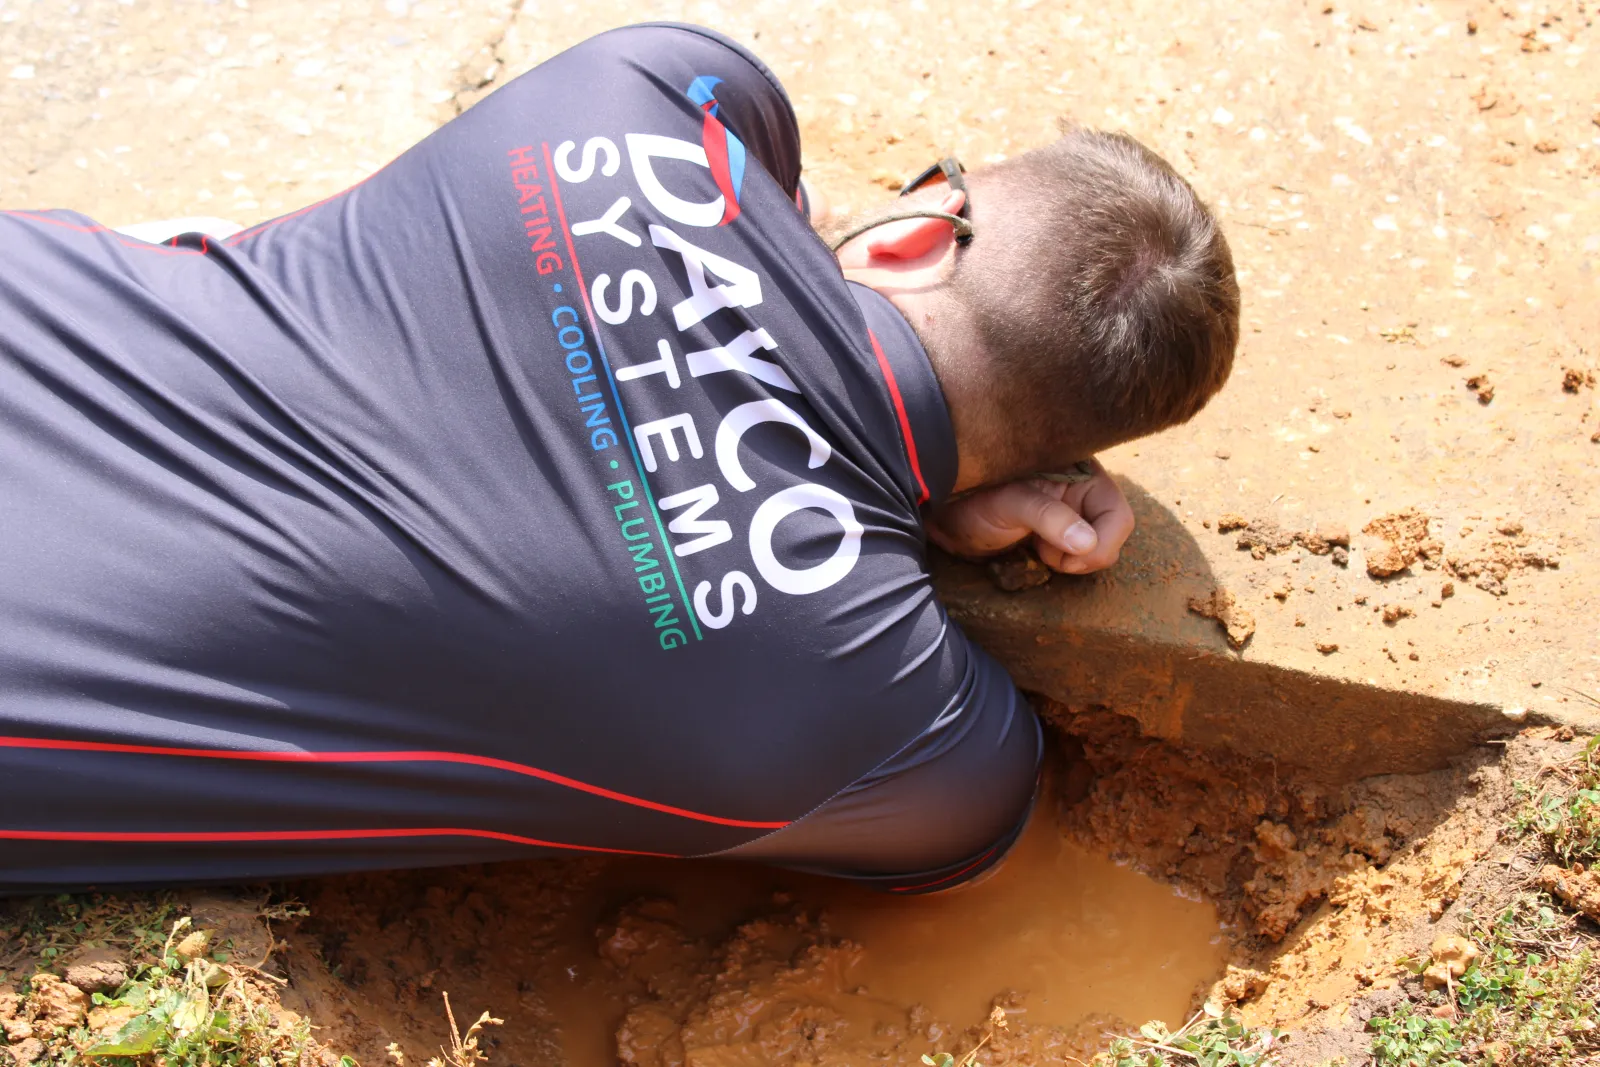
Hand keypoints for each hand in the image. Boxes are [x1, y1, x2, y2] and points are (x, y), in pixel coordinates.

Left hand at [925, 460, 1135, 574]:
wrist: (945, 515)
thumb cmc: (973, 498)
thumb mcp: (1010, 503)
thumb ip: (1049, 518)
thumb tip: (1088, 544)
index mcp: (1080, 474)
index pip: (1117, 516)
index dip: (1101, 544)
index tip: (1067, 559)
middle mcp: (1082, 493)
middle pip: (1112, 536)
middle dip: (1083, 555)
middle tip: (1046, 553)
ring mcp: (1071, 515)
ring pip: (1096, 551)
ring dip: (1069, 560)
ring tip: (1036, 547)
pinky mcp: (1058, 535)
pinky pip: (1077, 559)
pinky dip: (1061, 563)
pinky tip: (1034, 552)